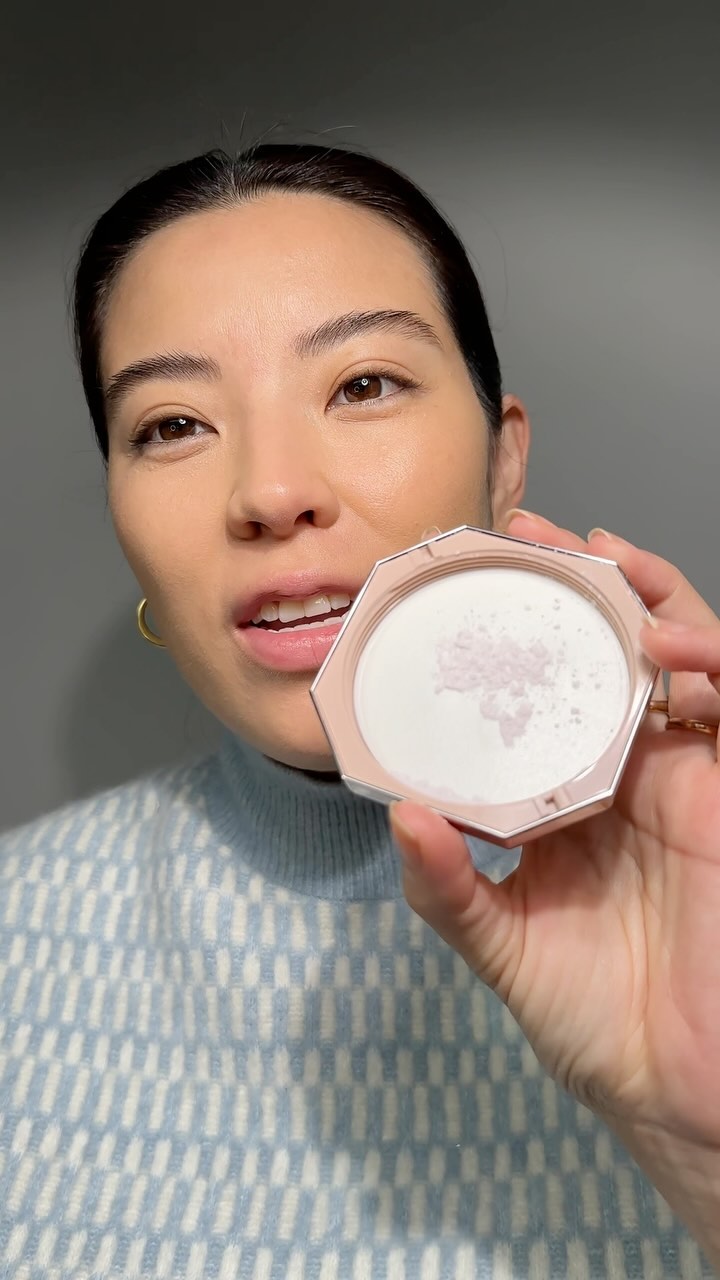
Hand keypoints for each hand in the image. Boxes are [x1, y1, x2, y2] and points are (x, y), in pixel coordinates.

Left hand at [391, 511, 719, 1149]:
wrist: (678, 1089)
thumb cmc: (594, 1020)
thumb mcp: (501, 947)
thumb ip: (449, 889)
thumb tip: (401, 816)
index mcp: (564, 795)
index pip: (540, 691)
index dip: (514, 634)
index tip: (466, 580)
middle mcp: (624, 771)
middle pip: (607, 652)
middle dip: (577, 585)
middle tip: (532, 532)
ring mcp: (684, 776)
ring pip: (677, 657)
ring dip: (646, 599)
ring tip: (602, 560)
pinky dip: (708, 660)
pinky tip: (666, 643)